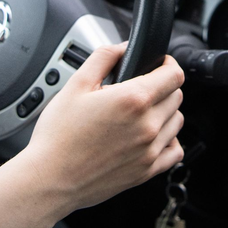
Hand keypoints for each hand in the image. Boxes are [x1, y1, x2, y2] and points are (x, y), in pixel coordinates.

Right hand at [22, 42, 184, 213]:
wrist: (49, 179)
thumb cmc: (58, 135)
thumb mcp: (75, 84)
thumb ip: (103, 58)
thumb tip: (123, 47)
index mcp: (133, 99)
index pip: (174, 75)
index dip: (168, 64)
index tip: (159, 64)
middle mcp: (148, 125)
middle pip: (176, 96)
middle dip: (163, 86)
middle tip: (141, 88)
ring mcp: (150, 150)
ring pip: (177, 121)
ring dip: (166, 111)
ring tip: (142, 112)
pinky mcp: (147, 171)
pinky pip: (174, 151)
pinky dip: (169, 140)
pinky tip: (152, 137)